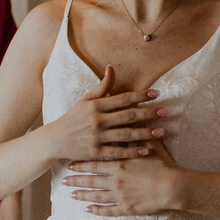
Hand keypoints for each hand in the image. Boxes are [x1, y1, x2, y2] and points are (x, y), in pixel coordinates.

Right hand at [46, 65, 166, 161]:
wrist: (55, 140)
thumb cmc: (73, 118)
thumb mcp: (85, 100)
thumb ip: (102, 86)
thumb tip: (112, 67)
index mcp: (96, 105)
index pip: (123, 99)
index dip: (141, 96)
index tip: (157, 93)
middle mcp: (97, 120)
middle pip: (128, 116)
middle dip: (149, 114)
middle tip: (165, 112)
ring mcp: (97, 137)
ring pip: (126, 134)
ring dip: (145, 133)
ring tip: (161, 131)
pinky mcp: (96, 152)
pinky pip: (118, 152)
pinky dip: (132, 151)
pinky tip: (146, 150)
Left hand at [62, 139, 179, 215]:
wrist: (172, 186)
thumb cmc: (162, 165)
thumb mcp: (149, 146)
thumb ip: (137, 135)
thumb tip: (132, 121)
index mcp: (119, 164)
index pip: (95, 164)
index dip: (82, 164)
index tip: (70, 164)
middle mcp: (115, 180)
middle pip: (91, 180)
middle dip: (77, 180)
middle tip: (64, 180)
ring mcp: (120, 195)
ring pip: (96, 196)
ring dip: (83, 195)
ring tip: (71, 195)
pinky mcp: (126, 208)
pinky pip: (108, 210)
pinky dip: (97, 210)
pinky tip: (88, 210)